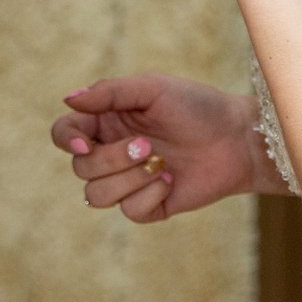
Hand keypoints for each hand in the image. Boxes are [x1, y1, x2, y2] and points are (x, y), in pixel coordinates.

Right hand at [53, 71, 269, 222]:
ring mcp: (129, 182)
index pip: (65, 134)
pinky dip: (150, 195)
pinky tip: (171, 180)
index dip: (67, 140)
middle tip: (145, 145)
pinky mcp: (149, 207)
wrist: (236, 139)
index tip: (85, 142)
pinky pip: (129, 212)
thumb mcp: (152, 89)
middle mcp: (112, 152)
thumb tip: (67, 99)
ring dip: (128, 179)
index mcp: (108, 121)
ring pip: (97, 196)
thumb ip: (109, 92)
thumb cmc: (196, 106)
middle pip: (81, 169)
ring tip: (159, 162)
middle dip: (111, 159)